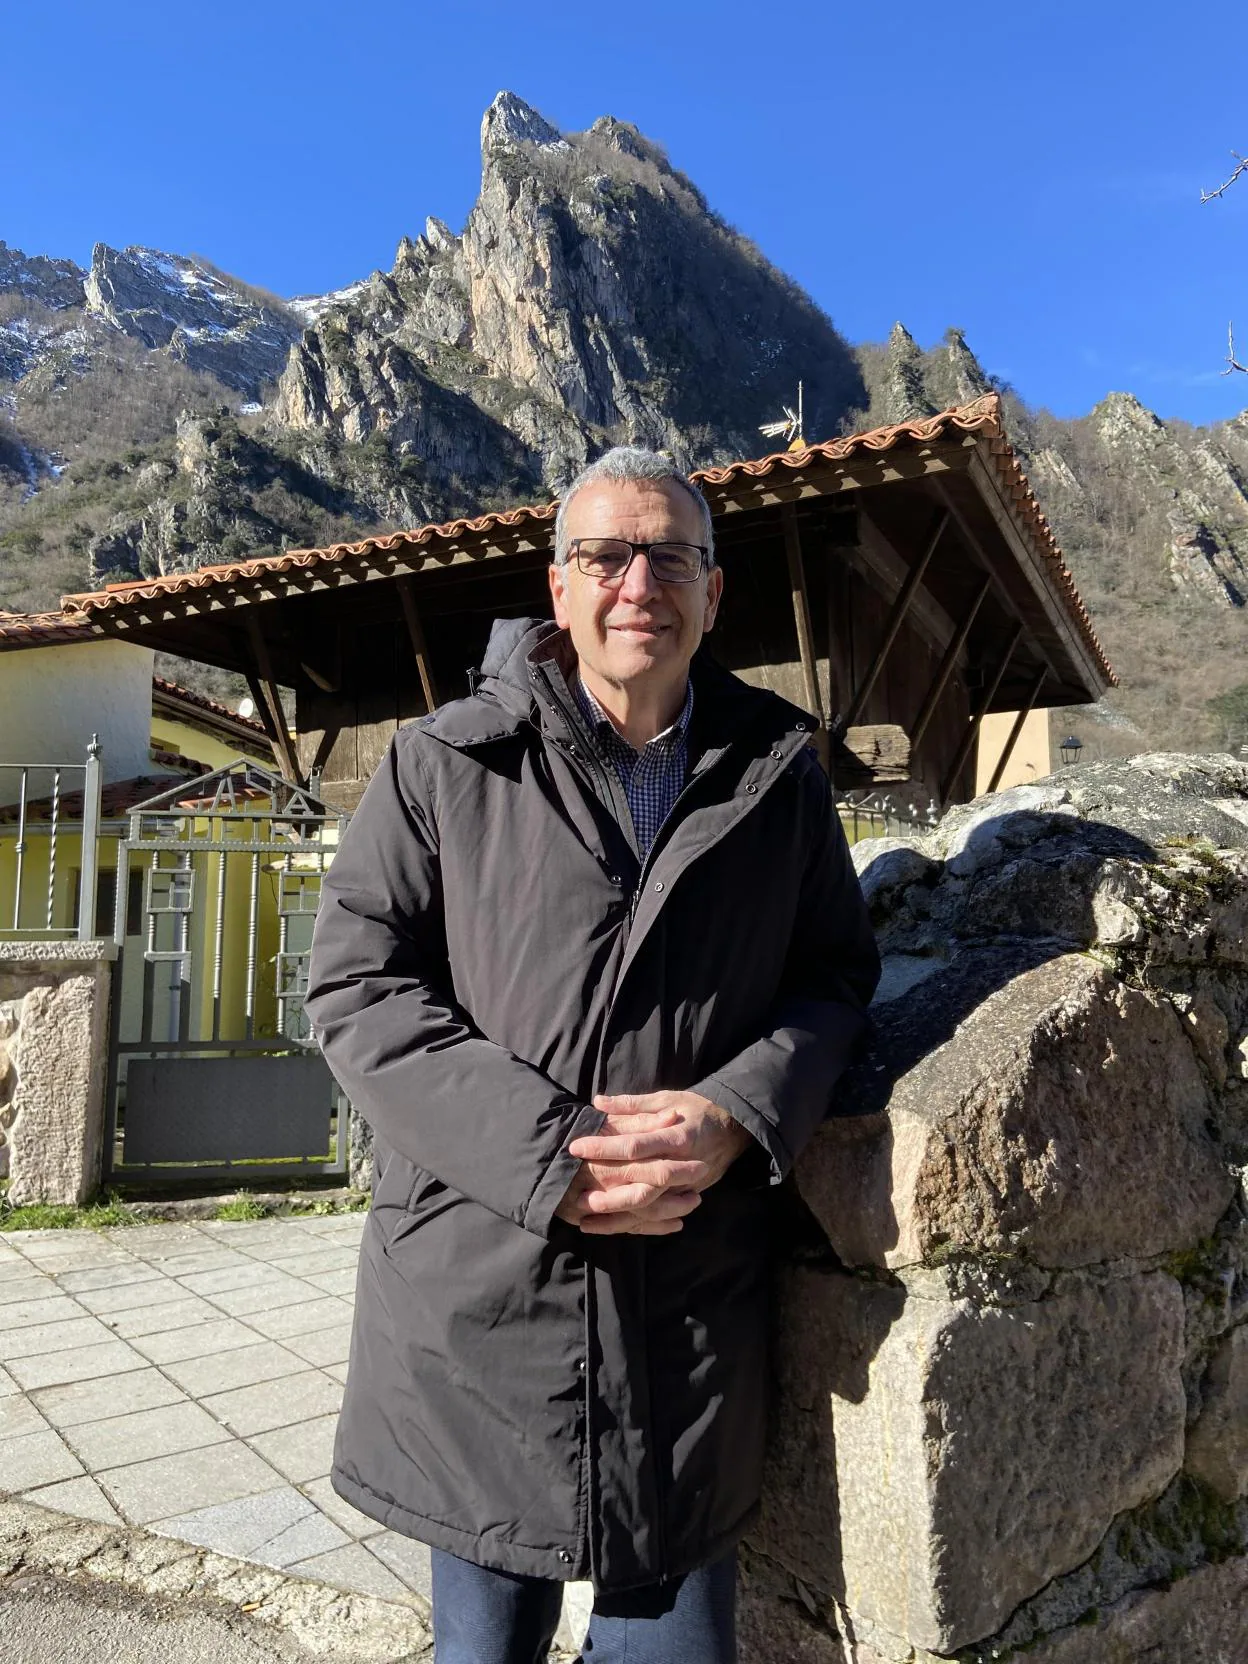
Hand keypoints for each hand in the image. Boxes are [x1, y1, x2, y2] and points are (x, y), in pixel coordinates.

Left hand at [565, 1091, 751, 1235]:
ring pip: (649, 1209)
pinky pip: (659, 1218)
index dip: (604, 1147)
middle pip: (642, 1186)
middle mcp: (680, 1164)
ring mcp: (685, 1186)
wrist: (733, 1128)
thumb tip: (597, 1101)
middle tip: (576, 1197)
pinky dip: (635, 1227)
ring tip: (583, 1220)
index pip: (634, 1145)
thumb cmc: (695, 1110)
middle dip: (608, 1194)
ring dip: (617, 1218)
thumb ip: (631, 1105)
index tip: (576, 1147)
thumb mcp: (667, 1099)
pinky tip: (610, 1228)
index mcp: (674, 1137)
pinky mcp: (686, 1197)